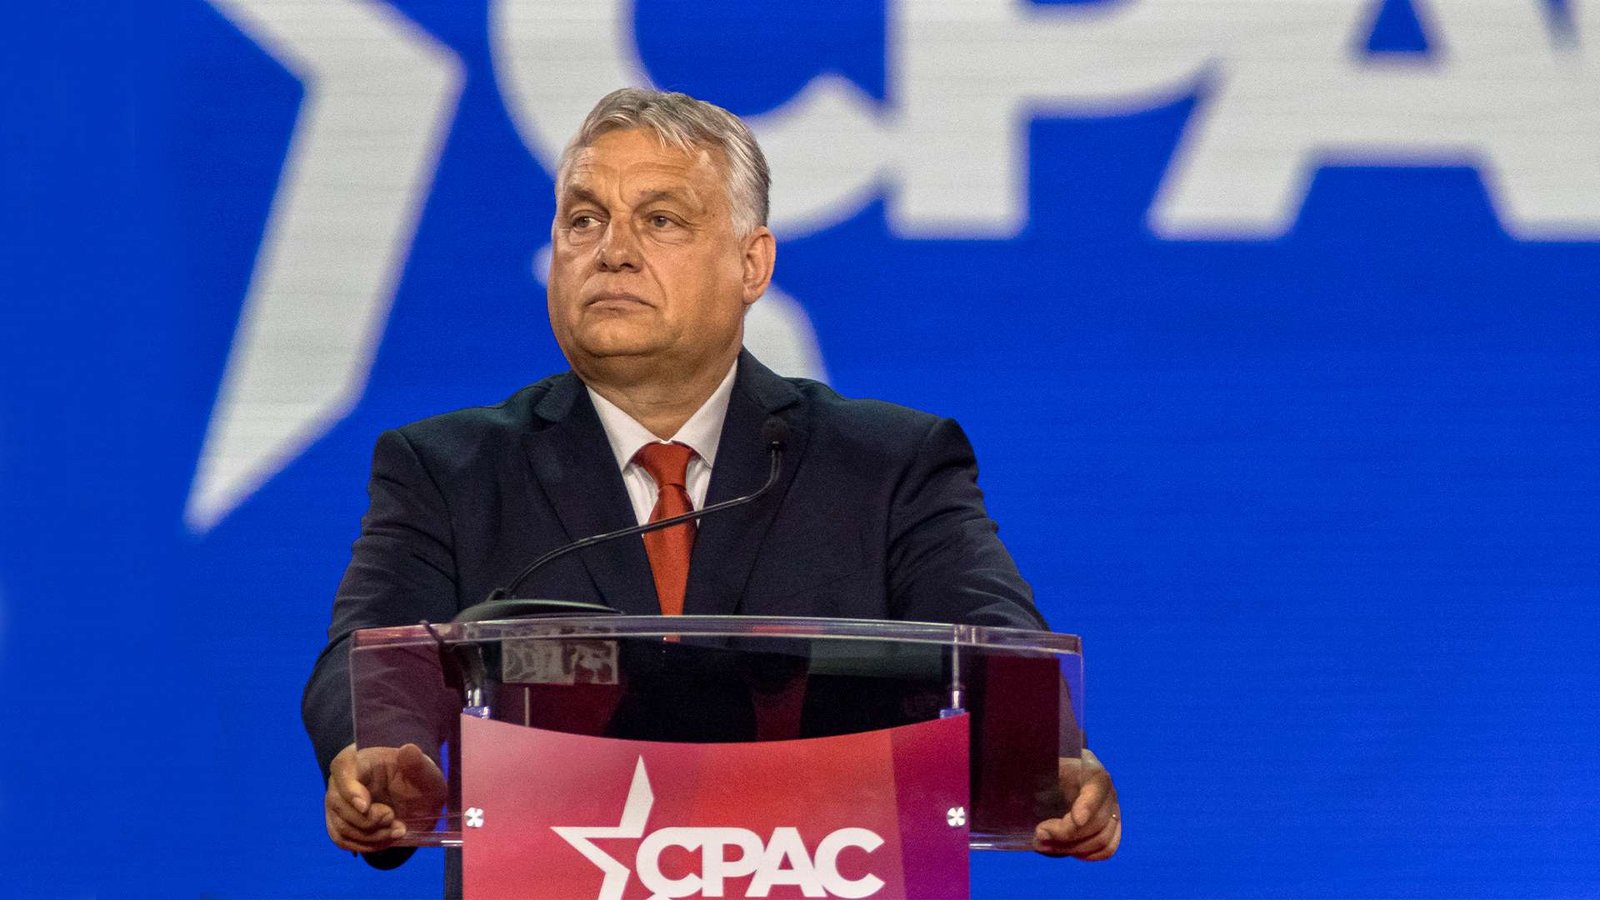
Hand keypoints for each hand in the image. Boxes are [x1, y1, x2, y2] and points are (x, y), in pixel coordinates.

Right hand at [324, 742, 447, 852]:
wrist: (417, 803)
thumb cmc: (419, 782)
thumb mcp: (426, 772)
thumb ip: (418, 763)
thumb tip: (408, 750)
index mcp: (362, 758)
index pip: (342, 766)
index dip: (349, 788)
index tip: (365, 806)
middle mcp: (343, 779)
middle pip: (338, 801)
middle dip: (368, 819)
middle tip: (393, 819)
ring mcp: (338, 802)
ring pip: (341, 825)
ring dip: (371, 835)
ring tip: (398, 830)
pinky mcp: (339, 823)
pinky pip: (342, 839)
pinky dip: (366, 844)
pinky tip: (387, 840)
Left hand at [1033, 748, 1119, 859]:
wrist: (1060, 771)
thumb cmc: (1046, 764)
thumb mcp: (1038, 760)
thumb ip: (1028, 767)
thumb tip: (1016, 786)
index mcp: (1091, 769)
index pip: (1097, 787)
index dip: (1088, 806)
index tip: (1075, 819)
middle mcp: (1108, 792)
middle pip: (1097, 821)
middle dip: (1066, 834)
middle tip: (1038, 835)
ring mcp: (1113, 811)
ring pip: (1101, 839)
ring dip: (1071, 848)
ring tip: (1043, 845)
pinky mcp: (1111, 828)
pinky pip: (1107, 848)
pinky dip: (1086, 854)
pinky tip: (1065, 851)